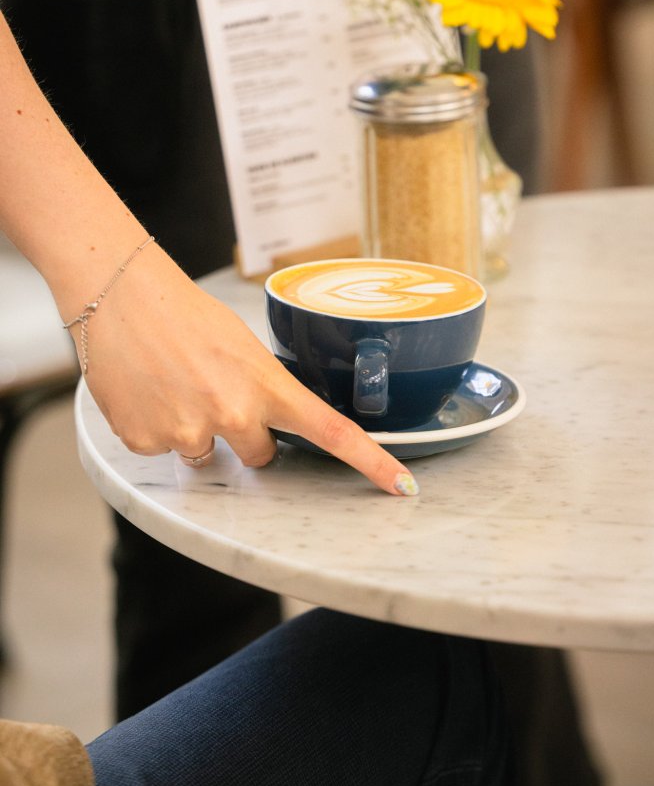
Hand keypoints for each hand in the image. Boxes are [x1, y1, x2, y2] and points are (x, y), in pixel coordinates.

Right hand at [72, 243, 418, 496]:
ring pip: (207, 454)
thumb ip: (263, 387)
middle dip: (245, 433)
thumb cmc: (183, 312)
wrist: (119, 297)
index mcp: (266, 386)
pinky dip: (158, 426)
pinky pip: (163, 449)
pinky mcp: (146, 442)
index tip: (402, 488)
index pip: (332, 433)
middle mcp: (233, 416)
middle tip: (216, 390)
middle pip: (260, 456)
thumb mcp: (242, 345)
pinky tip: (149, 391)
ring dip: (197, 429)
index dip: (372, 464)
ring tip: (174, 384)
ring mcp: (187, 433)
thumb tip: (269, 420)